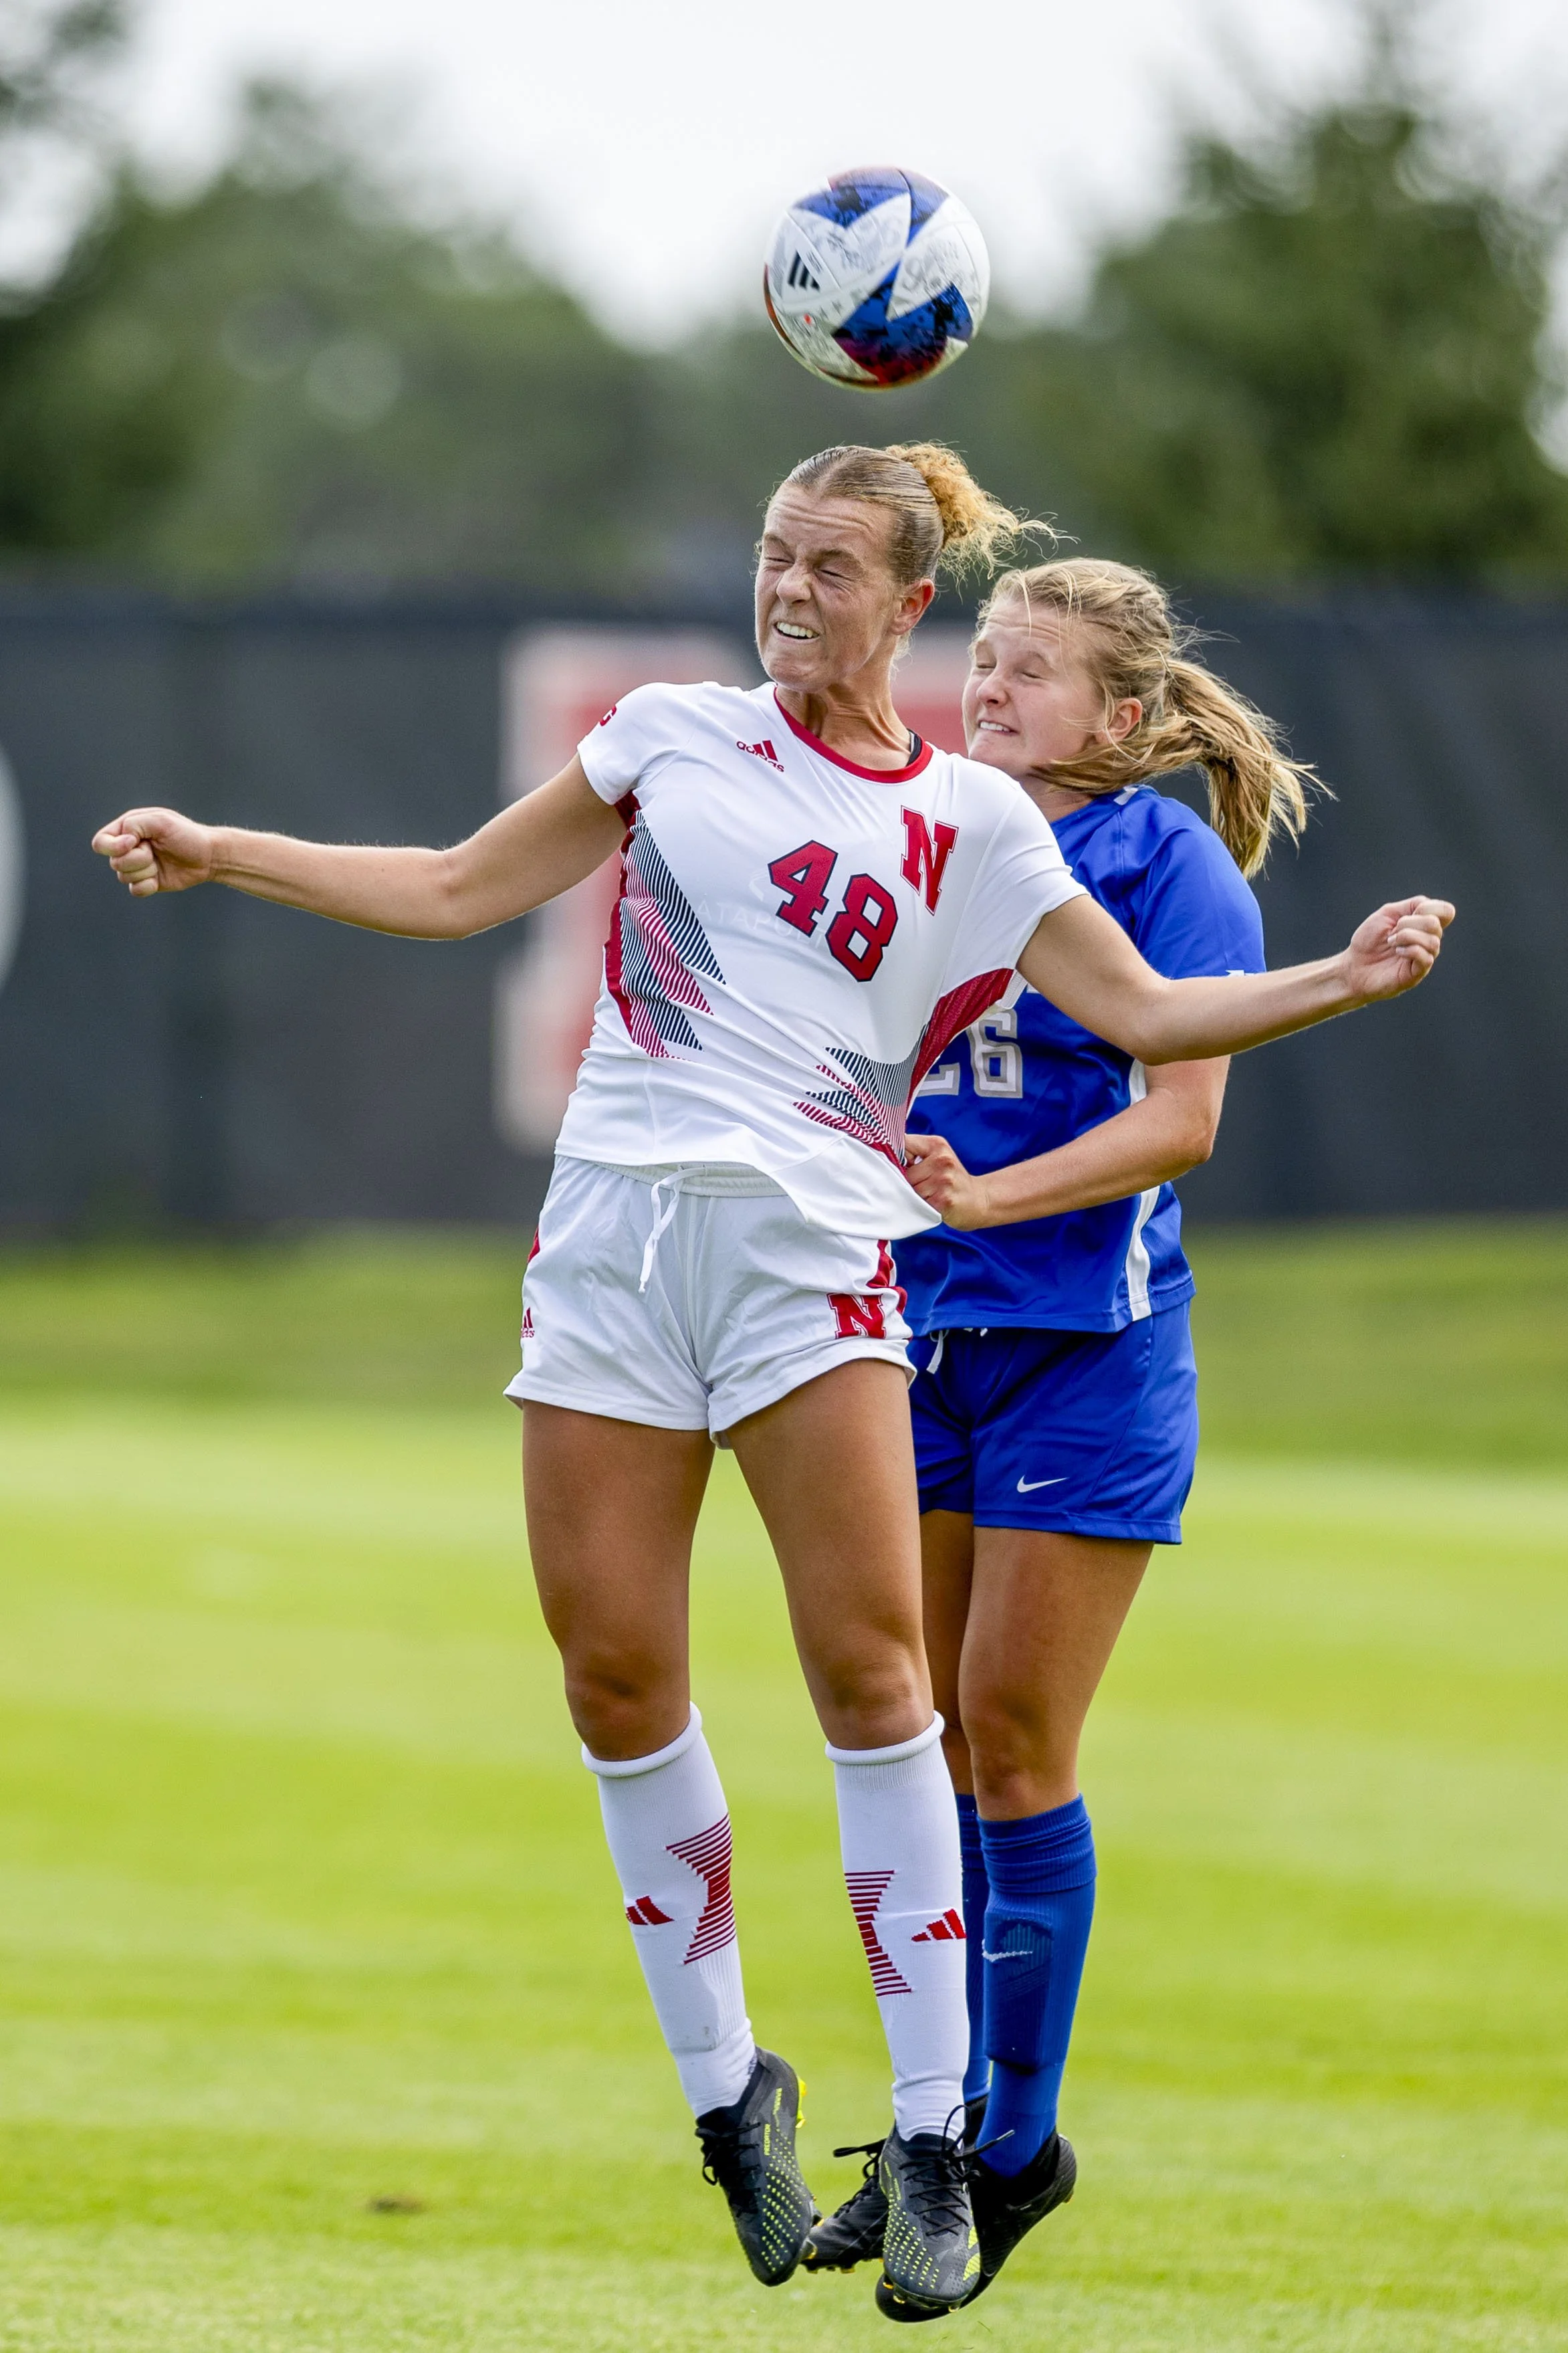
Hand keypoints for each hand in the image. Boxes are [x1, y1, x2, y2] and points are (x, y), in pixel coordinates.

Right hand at [92, 807, 216, 896]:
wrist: (208, 857)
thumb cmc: (186, 834)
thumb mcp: (161, 821)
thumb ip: (134, 825)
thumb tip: (122, 842)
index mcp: (127, 829)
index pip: (101, 842)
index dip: (112, 846)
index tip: (133, 842)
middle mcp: (128, 848)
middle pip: (114, 862)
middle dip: (137, 858)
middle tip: (155, 850)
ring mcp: (137, 867)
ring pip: (123, 877)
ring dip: (145, 871)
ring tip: (160, 862)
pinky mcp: (146, 882)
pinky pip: (135, 890)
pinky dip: (147, 886)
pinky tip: (159, 879)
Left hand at [903, 1132, 993, 1228]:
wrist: (979, 1200)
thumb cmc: (952, 1179)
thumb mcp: (939, 1156)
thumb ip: (915, 1152)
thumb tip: (886, 1156)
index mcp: (938, 1145)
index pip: (903, 1143)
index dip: (897, 1156)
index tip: (900, 1165)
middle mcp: (942, 1160)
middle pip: (904, 1172)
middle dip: (907, 1181)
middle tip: (923, 1185)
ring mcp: (943, 1181)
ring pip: (909, 1189)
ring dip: (914, 1195)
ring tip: (929, 1195)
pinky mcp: (943, 1200)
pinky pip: (917, 1203)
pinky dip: (920, 1206)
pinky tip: (933, 1204)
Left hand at [1341, 896, 1454, 1000]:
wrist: (1353, 966)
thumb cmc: (1368, 940)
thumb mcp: (1387, 914)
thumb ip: (1411, 905)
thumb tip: (1429, 906)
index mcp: (1422, 925)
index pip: (1446, 912)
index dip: (1431, 907)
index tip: (1410, 912)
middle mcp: (1427, 940)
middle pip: (1436, 923)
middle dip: (1410, 922)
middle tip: (1393, 930)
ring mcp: (1424, 957)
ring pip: (1433, 941)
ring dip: (1407, 936)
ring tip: (1391, 942)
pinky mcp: (1417, 973)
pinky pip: (1426, 958)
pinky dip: (1410, 950)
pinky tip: (1397, 951)